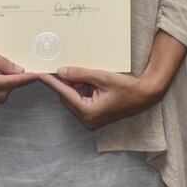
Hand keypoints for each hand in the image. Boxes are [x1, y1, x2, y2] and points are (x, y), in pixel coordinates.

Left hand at [34, 66, 166, 129]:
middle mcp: (88, 119)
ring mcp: (91, 118)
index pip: (65, 94)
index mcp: (88, 112)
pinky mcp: (95, 115)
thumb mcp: (102, 77)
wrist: (146, 95)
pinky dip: (83, 89)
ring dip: (76, 85)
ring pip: (75, 98)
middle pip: (68, 97)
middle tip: (66, 66)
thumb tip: (61, 71)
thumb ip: (80, 74)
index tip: (41, 74)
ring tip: (88, 74)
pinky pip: (82, 100)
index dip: (53, 82)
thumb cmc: (128, 87)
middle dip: (68, 82)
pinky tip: (90, 80)